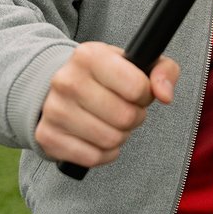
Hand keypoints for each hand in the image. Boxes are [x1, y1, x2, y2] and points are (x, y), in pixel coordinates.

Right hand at [35, 41, 178, 167]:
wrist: (60, 87)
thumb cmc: (106, 76)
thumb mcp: (136, 62)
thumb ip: (163, 71)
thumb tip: (165, 95)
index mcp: (89, 55)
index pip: (137, 87)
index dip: (145, 94)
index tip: (137, 92)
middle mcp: (66, 80)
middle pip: (125, 117)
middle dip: (133, 117)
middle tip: (125, 109)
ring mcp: (54, 109)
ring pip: (110, 140)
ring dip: (119, 136)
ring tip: (111, 122)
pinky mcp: (47, 136)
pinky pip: (92, 158)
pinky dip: (103, 153)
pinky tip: (98, 137)